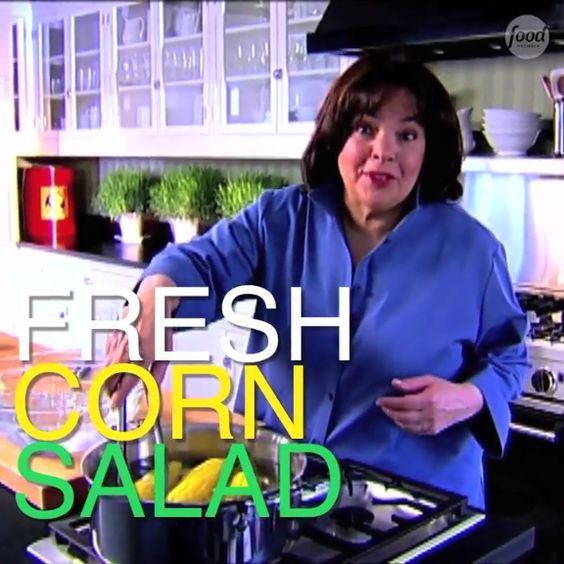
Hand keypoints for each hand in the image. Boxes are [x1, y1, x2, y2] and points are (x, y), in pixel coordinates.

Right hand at [104, 274, 177, 408]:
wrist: (152, 303)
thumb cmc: (161, 328)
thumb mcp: (165, 353)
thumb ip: (157, 375)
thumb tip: (152, 393)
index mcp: (144, 355)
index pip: (127, 382)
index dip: (119, 397)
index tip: (116, 405)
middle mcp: (128, 350)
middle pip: (111, 377)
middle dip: (109, 390)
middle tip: (113, 397)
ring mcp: (118, 343)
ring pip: (106, 368)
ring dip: (108, 379)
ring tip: (113, 385)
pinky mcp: (111, 336)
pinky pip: (106, 355)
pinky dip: (109, 363)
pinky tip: (117, 363)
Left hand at [376, 375, 483, 434]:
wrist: (466, 403)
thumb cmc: (446, 388)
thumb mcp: (429, 380)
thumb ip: (411, 383)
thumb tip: (394, 383)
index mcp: (428, 399)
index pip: (403, 403)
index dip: (390, 402)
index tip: (379, 400)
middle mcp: (429, 414)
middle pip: (403, 416)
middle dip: (390, 411)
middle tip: (382, 406)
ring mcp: (431, 424)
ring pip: (407, 425)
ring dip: (395, 419)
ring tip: (389, 412)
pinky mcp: (433, 431)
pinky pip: (414, 430)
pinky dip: (404, 426)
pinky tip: (399, 420)